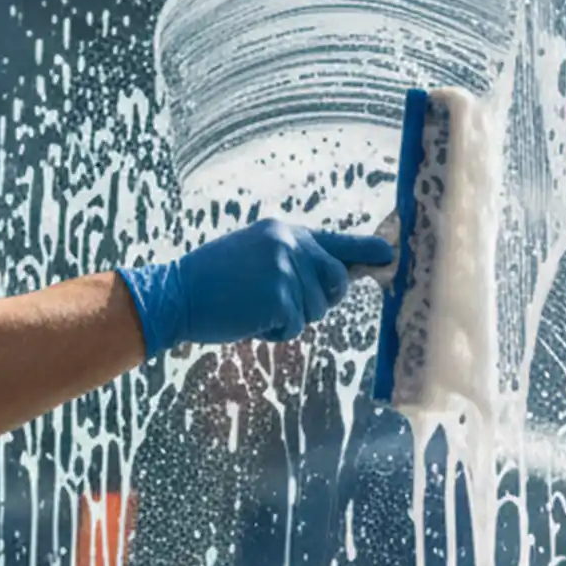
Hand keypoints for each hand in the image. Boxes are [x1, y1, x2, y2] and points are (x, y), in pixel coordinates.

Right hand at [118, 219, 394, 353]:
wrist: (175, 295)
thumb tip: (340, 280)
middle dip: (318, 301)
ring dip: (288, 320)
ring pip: (315, 310)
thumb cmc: (212, 283)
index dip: (366, 251)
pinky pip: (294, 328)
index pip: (336, 242)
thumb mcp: (255, 256)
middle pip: (336, 283)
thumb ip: (294, 261)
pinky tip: (247, 319)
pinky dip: (272, 333)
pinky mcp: (280, 298)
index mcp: (284, 231)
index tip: (391, 256)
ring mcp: (286, 270)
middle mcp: (290, 244)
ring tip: (252, 307)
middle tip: (281, 303)